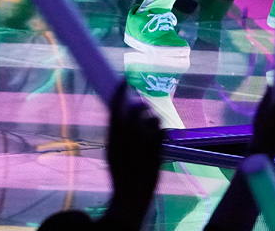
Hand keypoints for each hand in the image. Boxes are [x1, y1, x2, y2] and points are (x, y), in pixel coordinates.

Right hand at [103, 81, 163, 227]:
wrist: (131, 195)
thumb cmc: (121, 172)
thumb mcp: (111, 150)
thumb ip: (116, 132)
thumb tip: (121, 111)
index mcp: (112, 137)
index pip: (115, 107)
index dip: (120, 91)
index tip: (125, 80)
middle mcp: (127, 138)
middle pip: (136, 111)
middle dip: (141, 105)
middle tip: (143, 106)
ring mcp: (143, 145)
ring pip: (152, 120)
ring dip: (153, 118)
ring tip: (152, 123)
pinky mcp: (157, 152)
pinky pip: (162, 133)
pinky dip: (161, 131)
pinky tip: (159, 135)